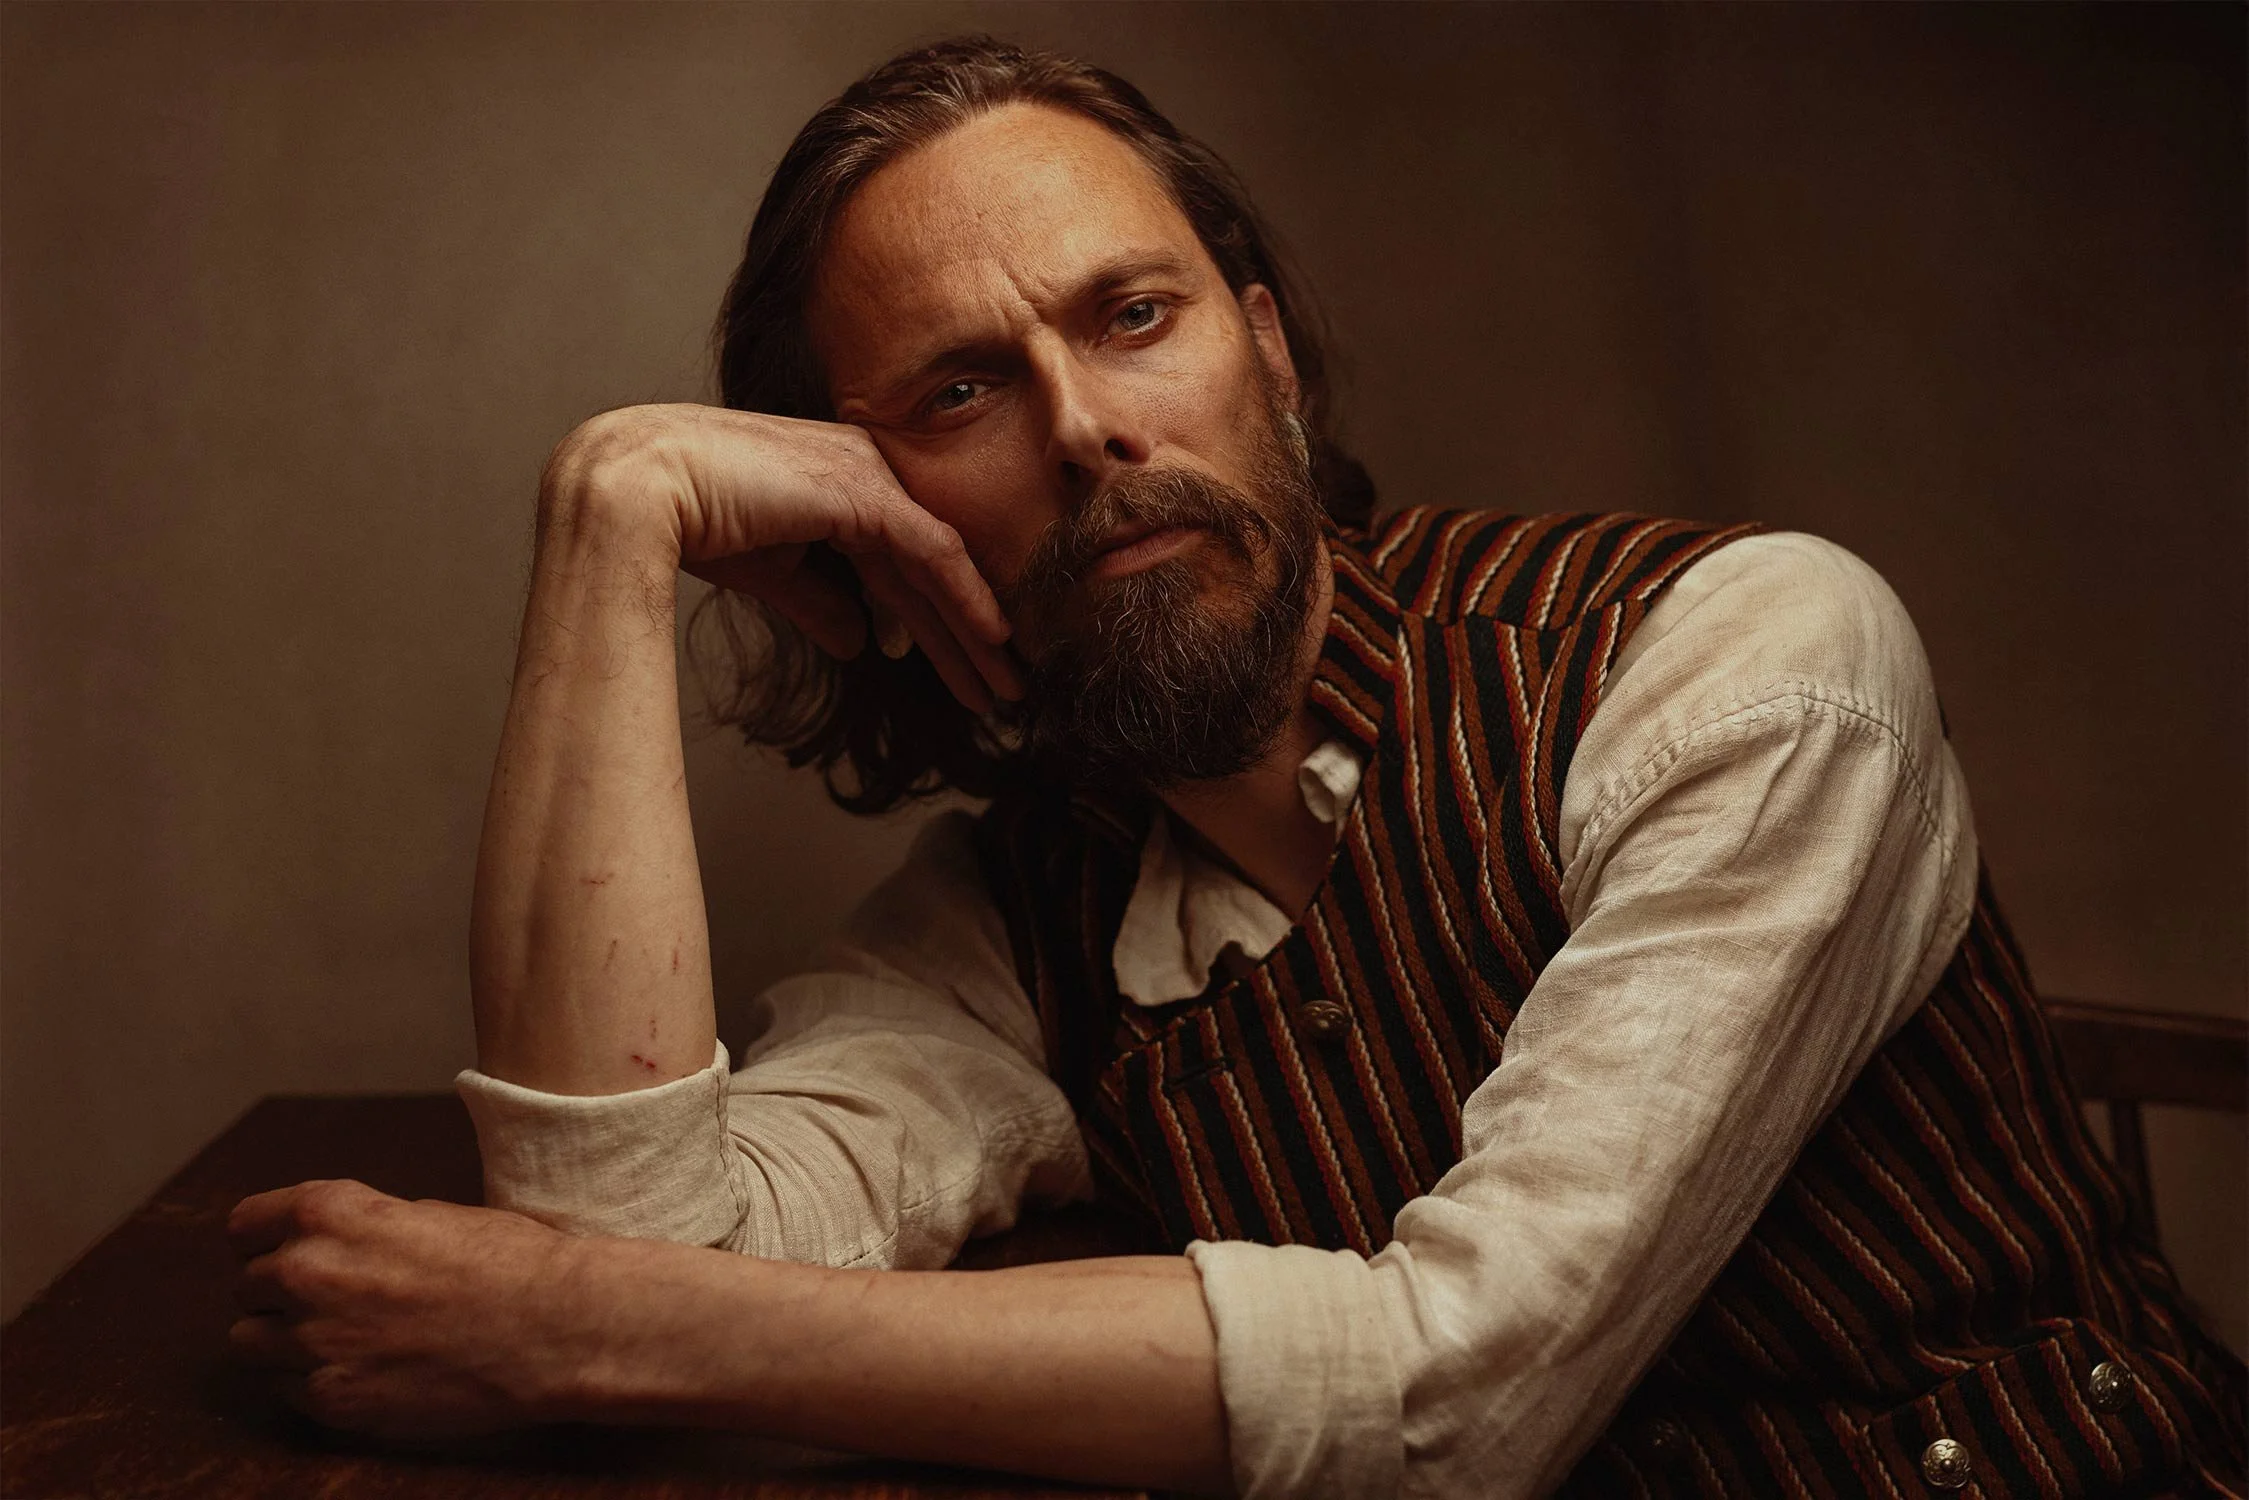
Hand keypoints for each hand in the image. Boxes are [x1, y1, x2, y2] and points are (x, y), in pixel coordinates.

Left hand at [227, 1179, 589, 1440]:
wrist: (554, 1326)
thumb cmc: (509, 1260)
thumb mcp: (427, 1213)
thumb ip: (362, 1227)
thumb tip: (334, 1245)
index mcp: (330, 1213)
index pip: (245, 1225)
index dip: (264, 1238)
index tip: (280, 1250)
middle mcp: (306, 1273)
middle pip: (246, 1286)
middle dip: (280, 1290)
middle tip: (330, 1298)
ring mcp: (313, 1343)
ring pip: (249, 1341)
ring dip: (282, 1338)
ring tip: (336, 1337)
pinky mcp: (332, 1399)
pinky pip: (284, 1388)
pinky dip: (309, 1379)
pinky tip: (359, 1367)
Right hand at [545, 403, 1022, 712]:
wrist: (635, 492)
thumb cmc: (688, 523)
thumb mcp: (770, 573)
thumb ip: (819, 602)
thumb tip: (860, 644)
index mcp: (842, 482)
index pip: (906, 561)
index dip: (938, 622)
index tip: (966, 673)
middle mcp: (866, 469)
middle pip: (934, 567)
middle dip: (969, 636)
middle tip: (1006, 691)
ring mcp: (869, 475)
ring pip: (943, 565)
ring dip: (977, 632)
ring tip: (1007, 690)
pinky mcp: (863, 491)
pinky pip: (934, 553)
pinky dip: (967, 599)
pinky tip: (994, 640)